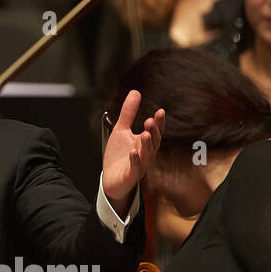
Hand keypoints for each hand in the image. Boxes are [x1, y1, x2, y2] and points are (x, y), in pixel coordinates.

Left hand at [101, 89, 163, 212]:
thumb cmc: (119, 155)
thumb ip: (128, 113)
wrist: (111, 179)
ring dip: (146, 145)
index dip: (159, 122)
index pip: (155, 131)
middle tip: (150, 121)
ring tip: (144, 134)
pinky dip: (135, 160)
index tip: (160, 111)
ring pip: (147, 155)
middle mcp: (145, 153)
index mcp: (145, 142)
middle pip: (153, 142)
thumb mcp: (121, 130)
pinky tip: (133, 152)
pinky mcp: (131, 175)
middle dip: (153, 132)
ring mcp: (140, 165)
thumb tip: (136, 92)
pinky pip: (135, 167)